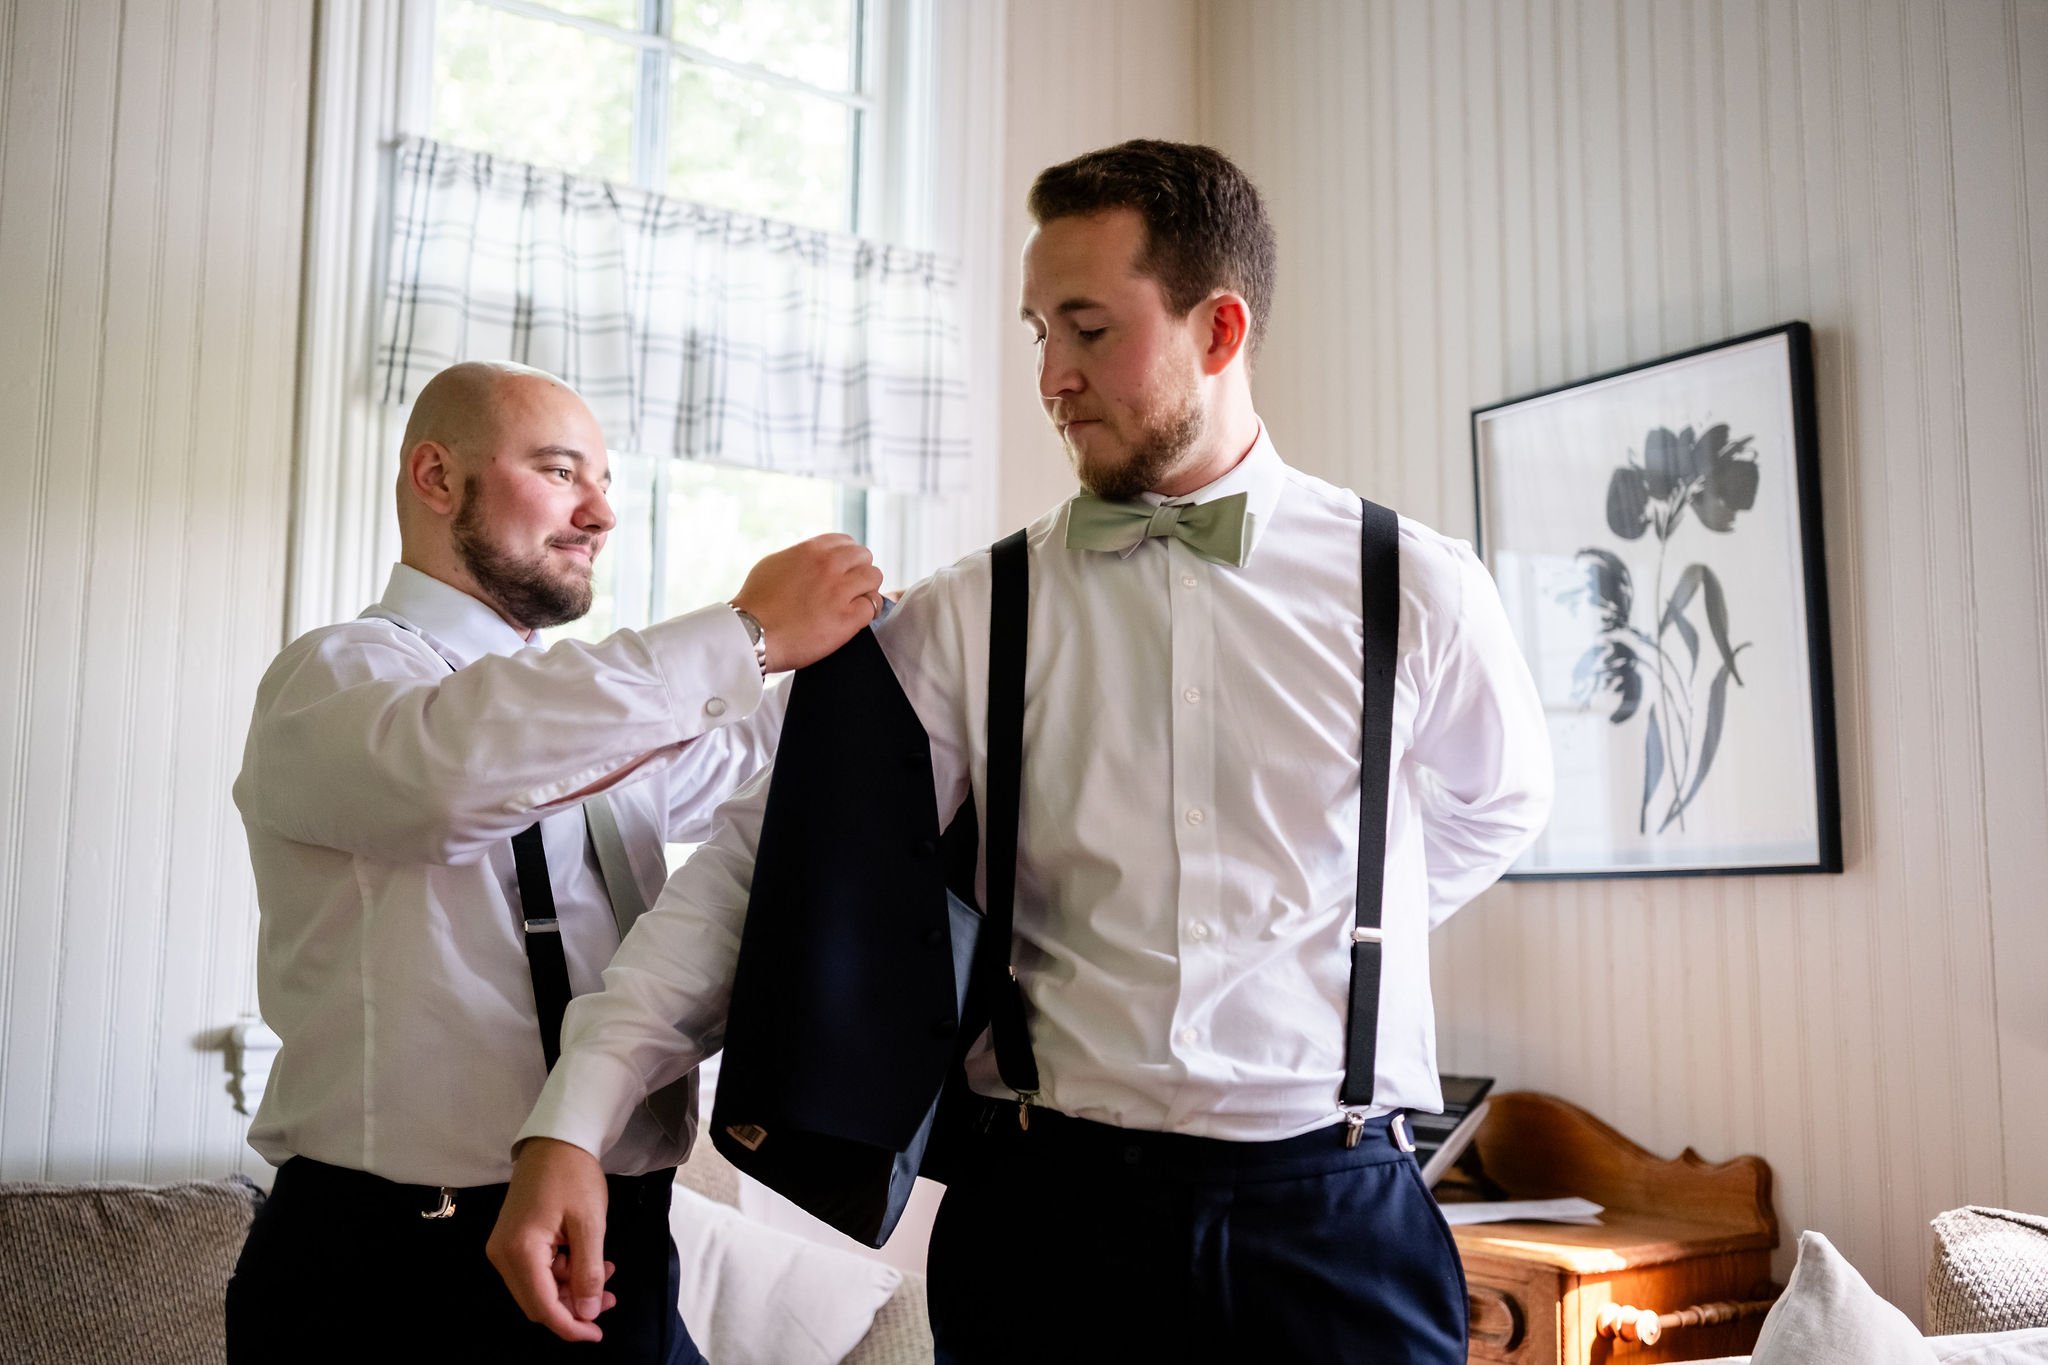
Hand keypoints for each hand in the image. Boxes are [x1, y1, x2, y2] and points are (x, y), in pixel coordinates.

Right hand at [486, 1138, 613, 1342]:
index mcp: (519, 1251)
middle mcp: (503, 1254)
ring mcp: (505, 1247)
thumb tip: (586, 1313)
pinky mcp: (513, 1240)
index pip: (542, 1306)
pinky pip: (537, 1270)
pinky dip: (564, 1272)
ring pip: (539, 1288)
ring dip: (572, 1288)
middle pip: (538, 1301)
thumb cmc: (573, 1175)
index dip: (570, 1325)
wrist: (557, 1139)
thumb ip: (588, 1272)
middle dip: (574, 1307)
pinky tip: (589, 1260)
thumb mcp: (589, 1224)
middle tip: (608, 1299)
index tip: (596, 1333)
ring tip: (606, 1273)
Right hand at [730, 533, 884, 671]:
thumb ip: (799, 557)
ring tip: (852, 604)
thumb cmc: (755, 604)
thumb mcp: (774, 563)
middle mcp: (829, 565)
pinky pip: (873, 606)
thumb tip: (813, 558)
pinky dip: (866, 613)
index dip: (848, 558)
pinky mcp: (847, 618)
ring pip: (874, 578)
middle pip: (865, 557)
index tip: (844, 570)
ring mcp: (840, 591)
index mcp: (812, 550)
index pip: (847, 542)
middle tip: (849, 589)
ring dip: (866, 590)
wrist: (751, 634)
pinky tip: (851, 620)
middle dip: (859, 571)